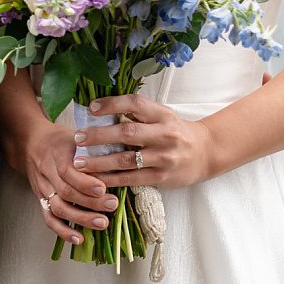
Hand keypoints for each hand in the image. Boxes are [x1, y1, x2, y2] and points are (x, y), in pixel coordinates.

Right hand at [9, 112, 114, 244]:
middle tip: (112, 205)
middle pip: (66, 191)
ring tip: (102, 223)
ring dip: (81, 218)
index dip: (85, 182)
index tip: (103, 188)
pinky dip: (63, 231)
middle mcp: (48, 172)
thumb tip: (123, 155)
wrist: (31, 143)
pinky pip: (49, 218)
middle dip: (90, 202)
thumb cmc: (61, 140)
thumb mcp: (77, 135)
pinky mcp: (41, 200)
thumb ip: (95, 145)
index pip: (68, 171)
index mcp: (57, 153)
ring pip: (59, 208)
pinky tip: (79, 239)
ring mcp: (43, 188)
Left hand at [75, 95, 219, 189]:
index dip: (112, 104)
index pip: (135, 103)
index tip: (92, 108)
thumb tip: (102, 110)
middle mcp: (164, 134)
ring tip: (79, 162)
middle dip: (99, 135)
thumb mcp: (163, 117)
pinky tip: (95, 179)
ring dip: (99, 161)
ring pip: (126, 159)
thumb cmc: (177, 132)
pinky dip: (111, 179)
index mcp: (163, 115)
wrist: (206, 153)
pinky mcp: (161, 177)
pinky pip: (131, 179)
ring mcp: (163, 157)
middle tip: (78, 137)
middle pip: (127, 132)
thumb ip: (138, 114)